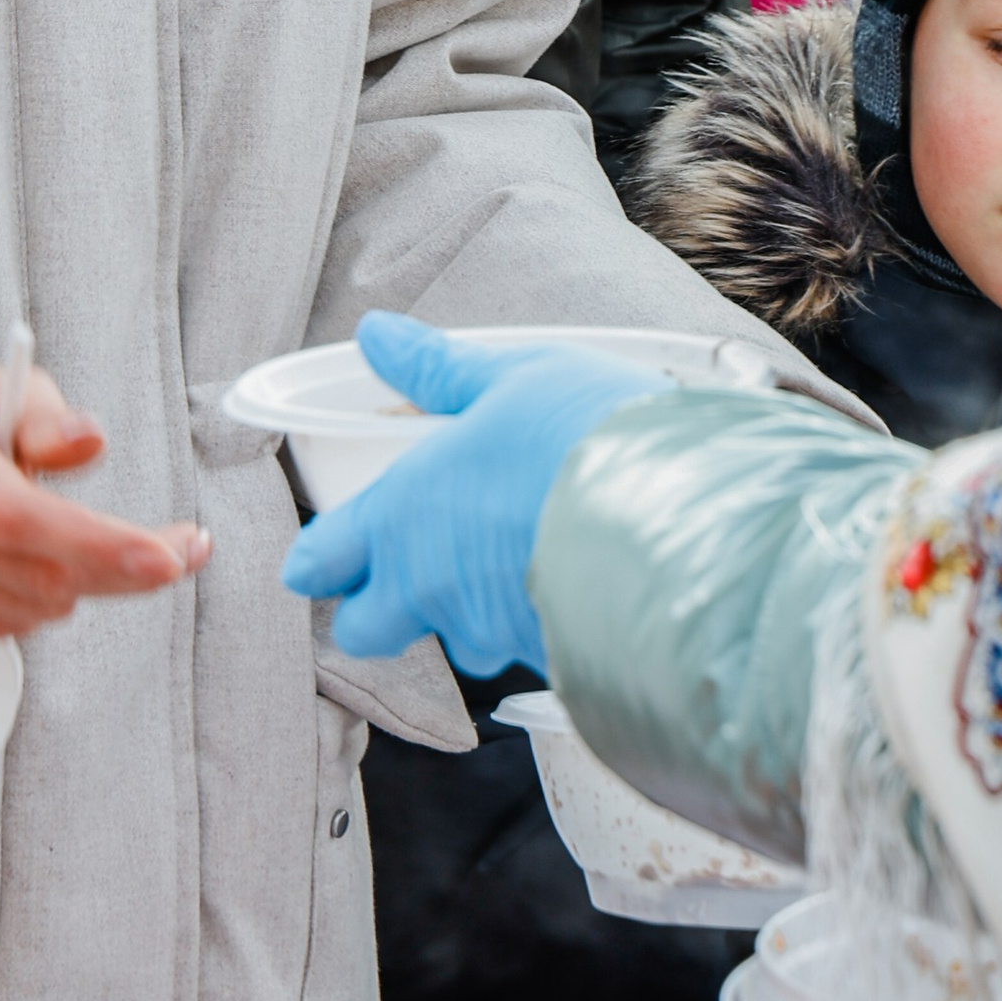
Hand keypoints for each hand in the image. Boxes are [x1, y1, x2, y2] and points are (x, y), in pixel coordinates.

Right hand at [0, 352, 208, 642]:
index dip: (95, 542)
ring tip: (81, 545)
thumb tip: (90, 442)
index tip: (167, 556)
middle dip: (118, 570)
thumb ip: (46, 414)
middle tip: (171, 552)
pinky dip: (32, 606)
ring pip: (22, 610)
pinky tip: (30, 566)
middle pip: (31, 572)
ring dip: (76, 587)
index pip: (14, 513)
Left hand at [281, 316, 665, 674]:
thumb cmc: (586, 440)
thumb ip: (441, 370)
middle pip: (368, 629)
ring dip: (468, 613)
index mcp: (403, 513)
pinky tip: (572, 581)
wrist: (683, 527)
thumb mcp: (514, 378)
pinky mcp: (550, 664)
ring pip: (456, 641)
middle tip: (410, 571)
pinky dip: (535, 622)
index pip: (323, 558)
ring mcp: (490, 634)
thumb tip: (377, 336)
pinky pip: (524, 650)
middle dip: (377, 610)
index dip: (318, 560)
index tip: (318, 557)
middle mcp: (431, 586)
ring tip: (513, 560)